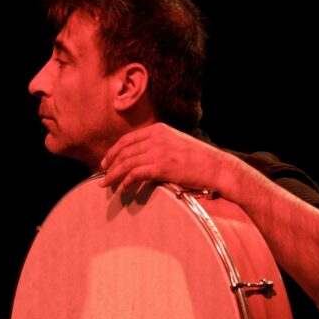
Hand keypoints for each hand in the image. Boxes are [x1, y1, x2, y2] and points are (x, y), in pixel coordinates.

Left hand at [99, 123, 236, 193]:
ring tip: (106, 185)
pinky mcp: (162, 166)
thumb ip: (158, 145)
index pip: (128, 140)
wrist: (216, 166)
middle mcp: (156, 138)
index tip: (105, 162)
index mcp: (158, 130)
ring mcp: (159, 151)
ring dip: (114, 175)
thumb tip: (142, 157)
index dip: (113, 151)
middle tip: (102, 176)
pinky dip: (127, 181)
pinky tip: (123, 188)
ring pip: (127, 163)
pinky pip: (136, 174)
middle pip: (124, 151)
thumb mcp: (176, 143)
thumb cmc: (198, 159)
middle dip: (110, 164)